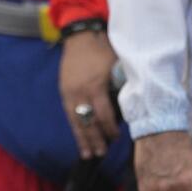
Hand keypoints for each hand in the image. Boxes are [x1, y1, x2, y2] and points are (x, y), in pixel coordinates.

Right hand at [60, 30, 119, 157]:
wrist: (80, 36)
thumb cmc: (103, 51)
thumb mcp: (117, 68)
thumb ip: (121, 88)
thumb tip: (128, 109)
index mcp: (94, 87)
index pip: (103, 115)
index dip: (110, 129)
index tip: (117, 138)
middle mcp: (79, 92)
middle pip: (87, 122)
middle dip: (94, 140)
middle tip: (101, 154)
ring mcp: (69, 92)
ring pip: (75, 120)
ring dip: (81, 138)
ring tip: (86, 154)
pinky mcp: (63, 90)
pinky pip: (69, 113)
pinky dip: (74, 126)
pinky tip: (78, 137)